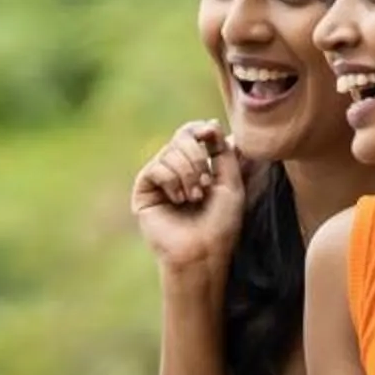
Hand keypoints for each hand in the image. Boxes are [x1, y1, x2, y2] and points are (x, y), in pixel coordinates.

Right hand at [125, 119, 249, 275]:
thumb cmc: (221, 223)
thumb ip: (222, 152)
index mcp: (196, 165)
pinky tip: (177, 200)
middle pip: (181, 137)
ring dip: (188, 174)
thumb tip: (211, 124)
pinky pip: (156, 168)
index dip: (201, 129)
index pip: (192, 133)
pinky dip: (172, 181)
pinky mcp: (144, 190)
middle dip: (198, 157)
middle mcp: (176, 168)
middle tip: (206, 184)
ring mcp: (159, 179)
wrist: (203, 250)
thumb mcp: (231, 182)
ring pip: (169, 152)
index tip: (211, 134)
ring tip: (194, 198)